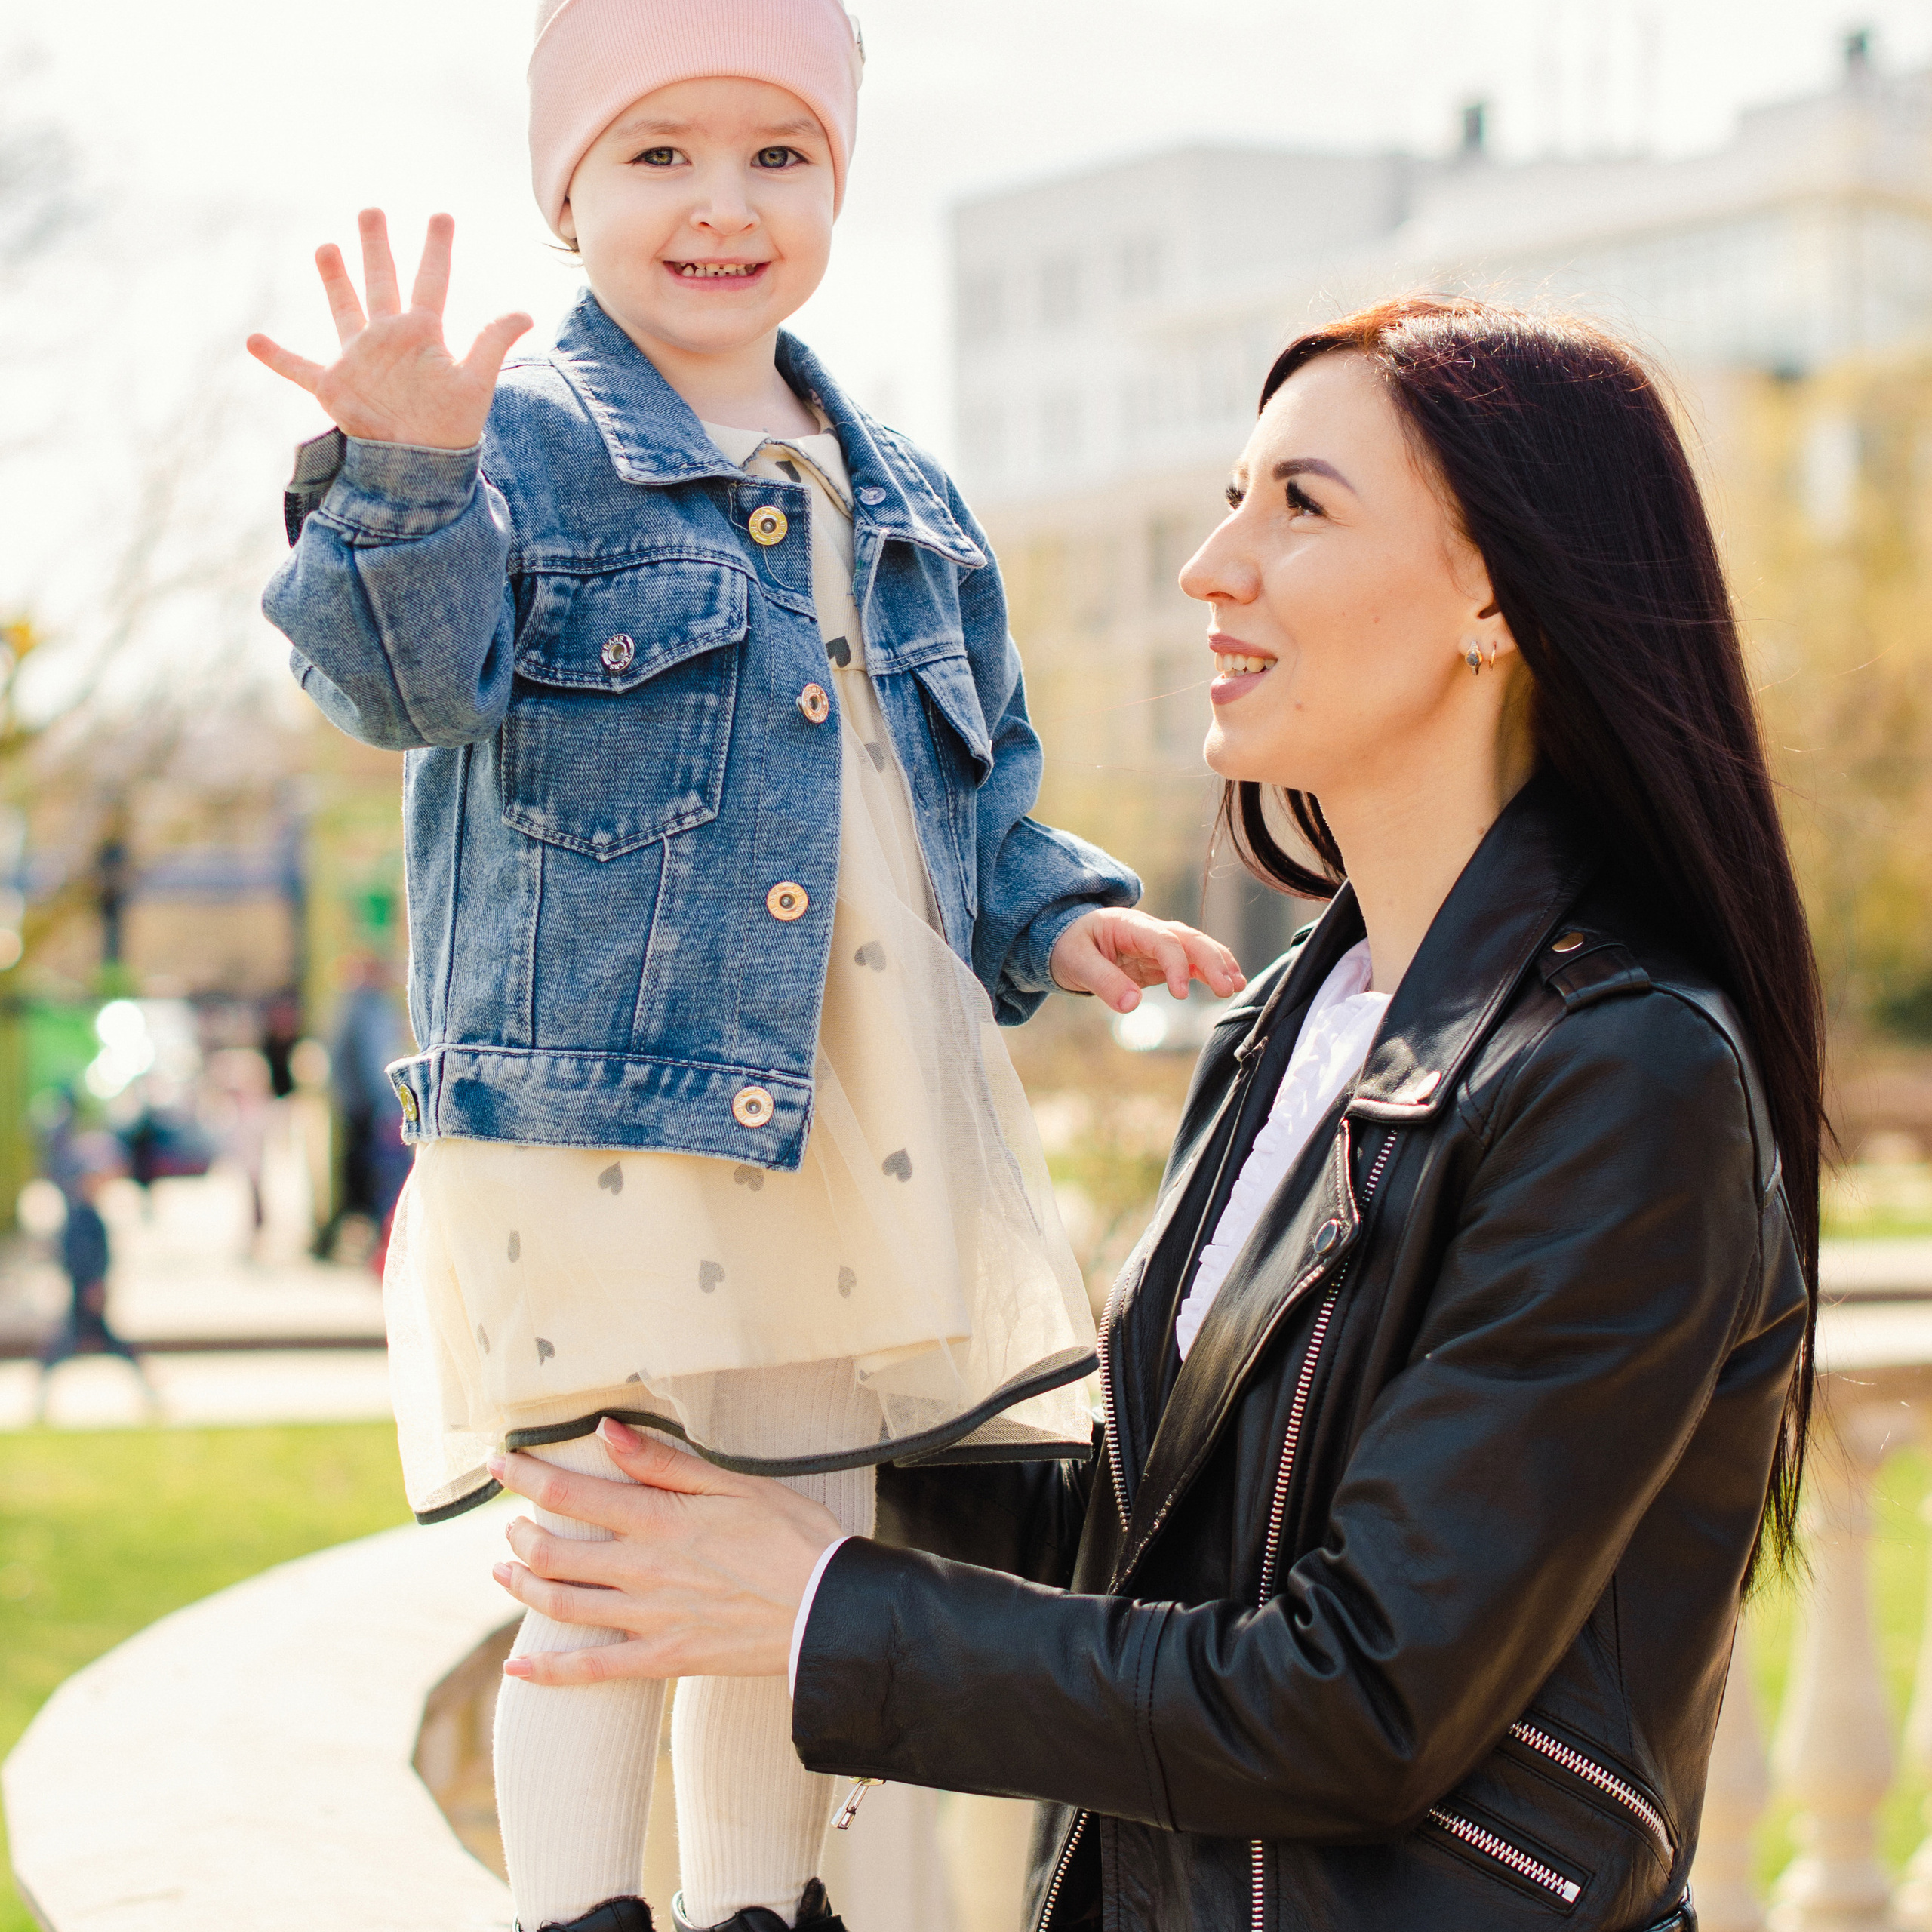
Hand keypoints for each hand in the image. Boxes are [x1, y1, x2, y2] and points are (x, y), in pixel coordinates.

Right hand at [246, 209, 531, 449]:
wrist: (420, 467)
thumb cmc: (450, 428)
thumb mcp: (476, 382)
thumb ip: (492, 343)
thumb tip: (524, 313)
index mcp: (422, 333)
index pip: (431, 280)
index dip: (437, 248)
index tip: (442, 215)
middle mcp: (388, 337)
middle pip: (381, 281)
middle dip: (376, 246)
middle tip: (372, 210)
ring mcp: (359, 359)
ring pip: (343, 308)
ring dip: (334, 279)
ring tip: (326, 246)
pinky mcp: (334, 386)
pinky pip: (299, 368)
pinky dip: (276, 356)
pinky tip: (252, 339)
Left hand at [487, 1419, 838, 1683]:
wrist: (829, 1611)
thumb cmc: (793, 1536)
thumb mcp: (736, 1483)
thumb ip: (664, 1462)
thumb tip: (606, 1432)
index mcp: (659, 1521)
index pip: (573, 1495)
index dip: (528, 1478)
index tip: (500, 1465)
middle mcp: (642, 1571)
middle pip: (554, 1553)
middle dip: (521, 1533)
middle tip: (511, 1521)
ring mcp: (648, 1619)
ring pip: (561, 1606)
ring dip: (523, 1586)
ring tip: (504, 1570)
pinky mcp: (664, 1658)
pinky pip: (592, 1670)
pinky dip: (548, 1672)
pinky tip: (517, 1670)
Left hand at [1049, 909, 1245, 1013]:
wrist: (1067, 940)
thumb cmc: (1068, 946)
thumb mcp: (1076, 963)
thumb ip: (1103, 982)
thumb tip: (1133, 1005)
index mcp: (1129, 924)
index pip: (1163, 940)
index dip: (1175, 965)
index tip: (1180, 994)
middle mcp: (1150, 930)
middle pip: (1190, 940)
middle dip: (1211, 962)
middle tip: (1227, 990)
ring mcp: (1160, 943)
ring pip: (1198, 948)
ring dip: (1220, 965)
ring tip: (1237, 987)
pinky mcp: (1163, 960)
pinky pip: (1194, 962)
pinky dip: (1214, 971)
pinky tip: (1232, 985)